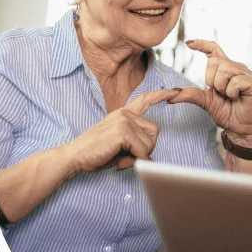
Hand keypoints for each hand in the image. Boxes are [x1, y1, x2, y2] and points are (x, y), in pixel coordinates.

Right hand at [66, 88, 180, 172]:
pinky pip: (143, 150)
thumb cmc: (95, 152)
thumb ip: (134, 143)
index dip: (161, 95)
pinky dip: (135, 160)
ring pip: (149, 143)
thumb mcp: (119, 145)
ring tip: (120, 158)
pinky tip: (120, 160)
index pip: (145, 100)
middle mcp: (124, 114)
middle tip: (127, 156)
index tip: (175, 91)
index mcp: (122, 114)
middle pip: (154, 131)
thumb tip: (151, 156)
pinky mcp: (123, 131)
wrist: (75, 155)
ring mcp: (124, 121)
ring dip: (138, 156)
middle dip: (145, 148)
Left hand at [169, 39, 251, 140]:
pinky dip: (231, 93)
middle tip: (221, 94)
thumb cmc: (224, 112)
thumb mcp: (204, 101)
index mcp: (225, 68)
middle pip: (214, 61)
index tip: (188, 43)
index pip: (213, 50)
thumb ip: (189, 94)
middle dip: (211, 80)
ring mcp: (246, 74)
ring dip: (222, 88)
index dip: (202, 44)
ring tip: (230, 96)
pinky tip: (238, 99)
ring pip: (224, 70)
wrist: (238, 127)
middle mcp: (236, 67)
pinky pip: (234, 82)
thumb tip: (169, 95)